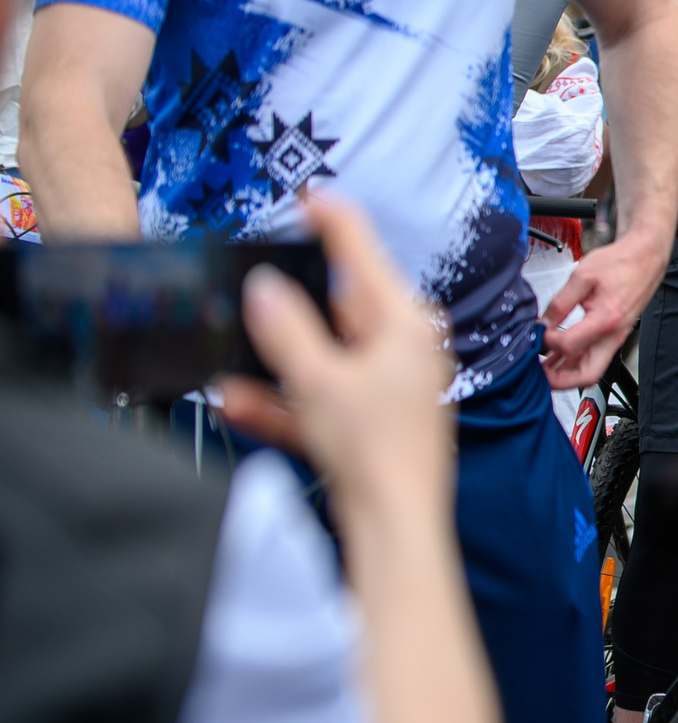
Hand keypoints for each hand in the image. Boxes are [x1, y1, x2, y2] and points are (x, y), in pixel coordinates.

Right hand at [219, 192, 454, 514]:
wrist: (395, 526)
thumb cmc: (377, 453)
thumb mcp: (317, 380)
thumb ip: (287, 329)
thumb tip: (266, 286)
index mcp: (402, 323)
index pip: (362, 251)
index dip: (330, 218)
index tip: (306, 196)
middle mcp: (402, 348)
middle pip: (335, 308)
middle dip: (286, 312)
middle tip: (246, 301)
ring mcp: (388, 385)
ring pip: (320, 358)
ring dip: (273, 365)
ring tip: (229, 374)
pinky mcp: (370, 421)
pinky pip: (318, 399)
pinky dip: (282, 402)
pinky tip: (237, 404)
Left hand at [539, 221, 674, 389]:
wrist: (644, 259)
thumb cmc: (620, 264)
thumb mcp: (582, 277)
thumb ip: (560, 303)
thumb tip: (543, 323)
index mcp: (605, 320)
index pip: (569, 345)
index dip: (547, 342)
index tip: (537, 333)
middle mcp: (612, 335)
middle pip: (587, 375)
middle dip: (559, 381)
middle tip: (538, 375)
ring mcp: (614, 339)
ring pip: (590, 370)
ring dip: (565, 374)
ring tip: (542, 368)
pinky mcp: (613, 336)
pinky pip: (593, 357)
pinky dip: (574, 362)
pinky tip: (556, 358)